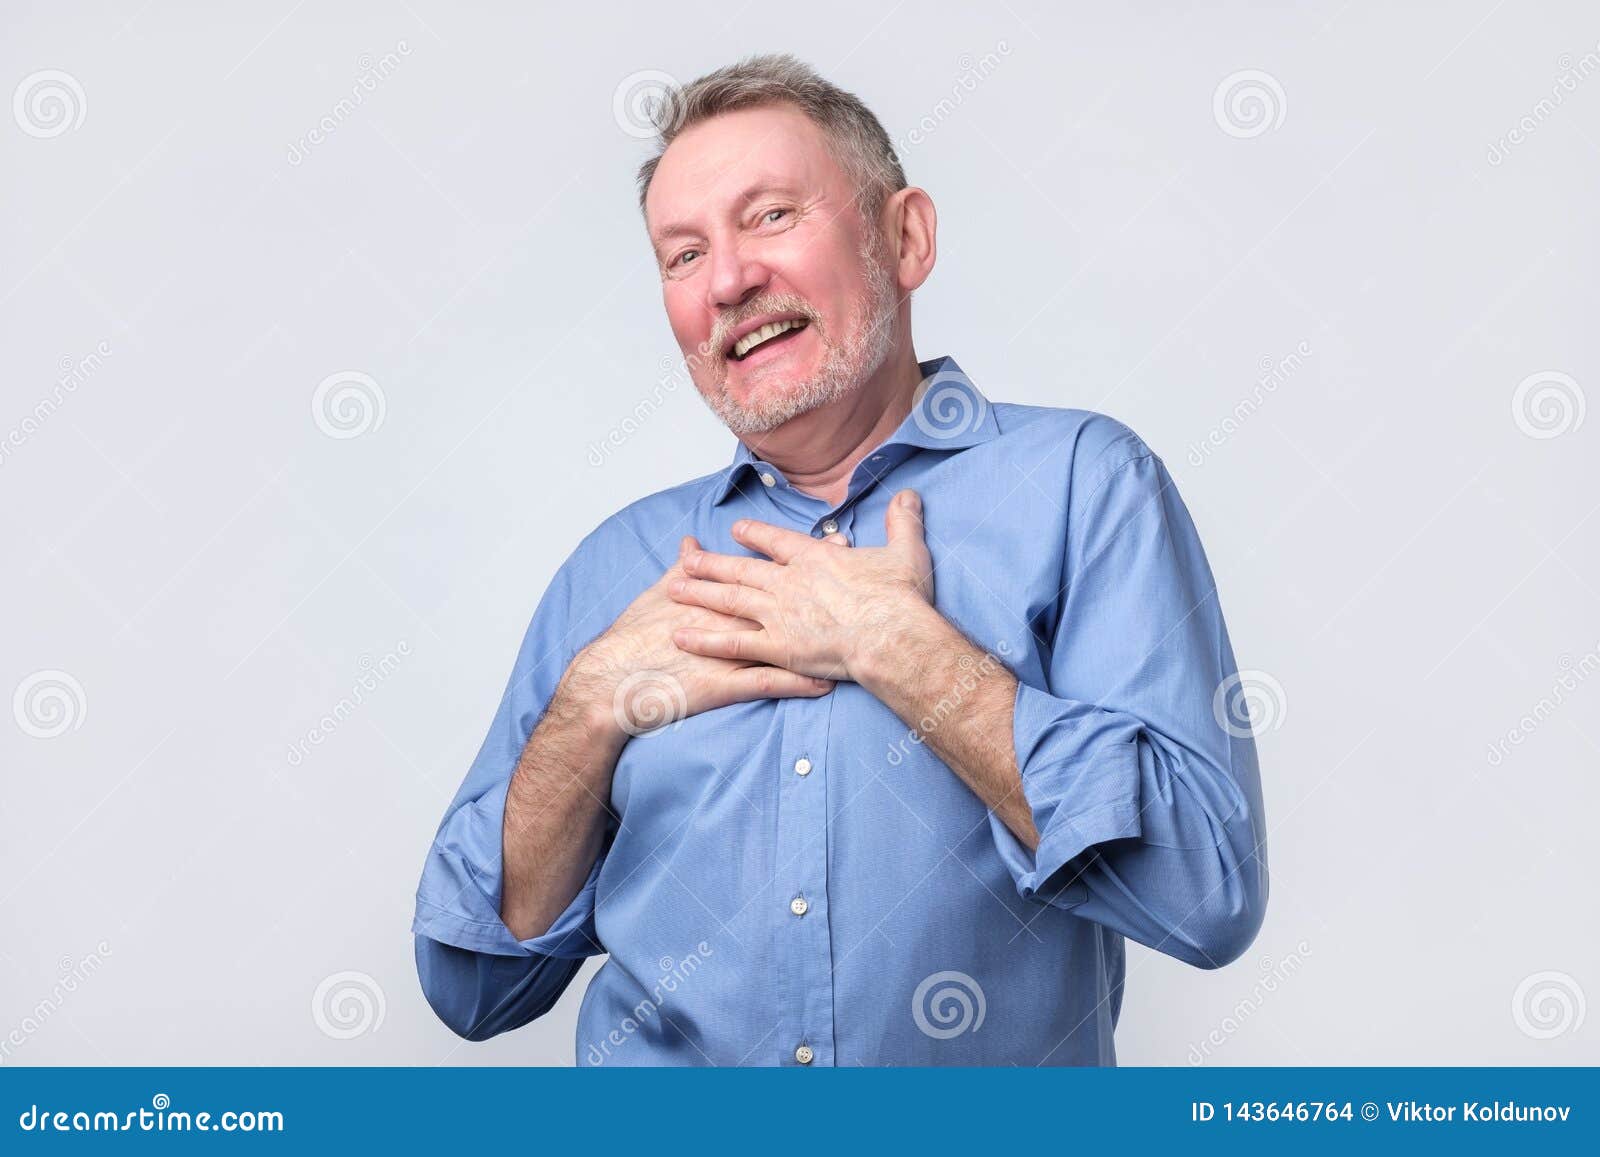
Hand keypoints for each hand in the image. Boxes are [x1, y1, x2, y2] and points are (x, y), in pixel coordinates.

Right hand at [566, 536, 834, 739]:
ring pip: (785, 642)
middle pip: (786, 600)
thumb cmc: (635, 636)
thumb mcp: (659, 594)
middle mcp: (729, 617)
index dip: (806, 558)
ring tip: (857, 634)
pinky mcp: (726, 684)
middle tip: (861, 579)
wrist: (614, 678)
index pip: (769, 569)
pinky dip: (799, 682)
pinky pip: (771, 683)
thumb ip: (682, 568)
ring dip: (821, 640)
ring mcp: (730, 651)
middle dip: (825, 591)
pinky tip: (827, 683)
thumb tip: (692, 543)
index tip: (839, 544)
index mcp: (718, 593)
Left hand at [665, 488, 934, 683]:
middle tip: (685, 558)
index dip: (753, 534)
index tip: (736, 530)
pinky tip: (681, 637)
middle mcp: (788, 582)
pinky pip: (732, 643)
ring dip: (699, 593)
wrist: (892, 635)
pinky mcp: (776, 646)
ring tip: (673, 588)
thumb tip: (909, 496)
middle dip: (710, 563)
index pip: (775, 541)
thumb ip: (902, 522)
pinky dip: (705, 639)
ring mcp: (778, 614)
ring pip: (728, 599)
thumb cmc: (899, 598)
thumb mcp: (905, 551)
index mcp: (814, 558)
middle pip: (740, 568)